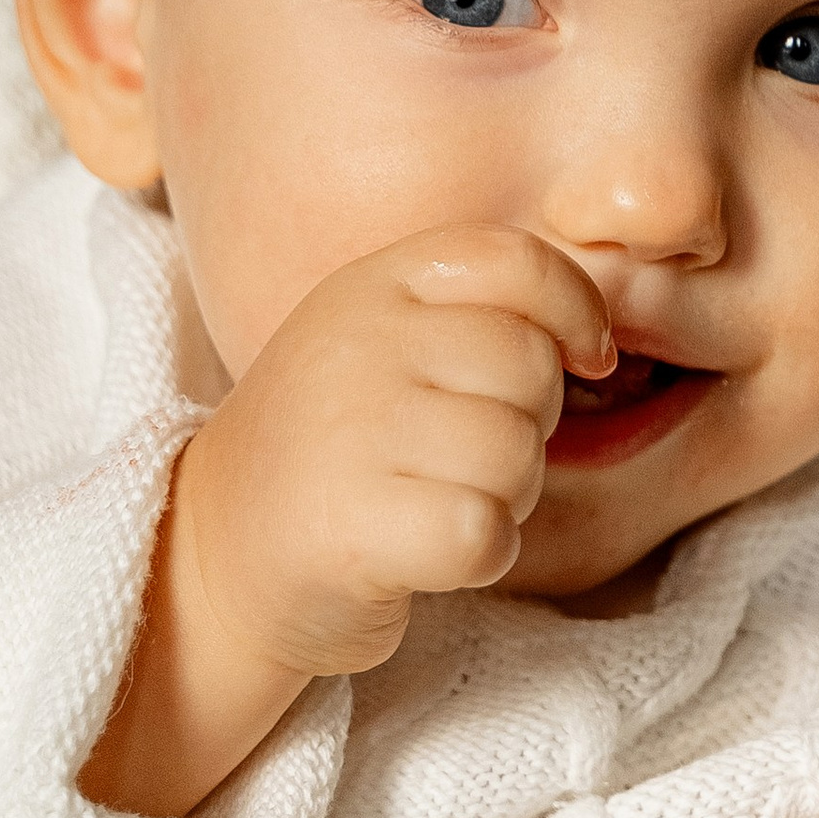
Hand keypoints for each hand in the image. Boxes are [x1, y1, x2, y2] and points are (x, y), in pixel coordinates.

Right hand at [82, 226, 613, 817]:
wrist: (219, 553)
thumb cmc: (335, 452)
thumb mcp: (388, 346)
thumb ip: (479, 317)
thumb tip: (599, 338)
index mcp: (372, 284)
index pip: (517, 260)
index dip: (574, 311)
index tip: (583, 360)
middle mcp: (357, 343)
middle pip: (530, 368)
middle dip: (527, 428)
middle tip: (459, 459)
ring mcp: (351, 432)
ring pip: (516, 455)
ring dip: (502, 499)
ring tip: (431, 502)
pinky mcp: (358, 526)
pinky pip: (487, 533)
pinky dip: (479, 557)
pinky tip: (426, 553)